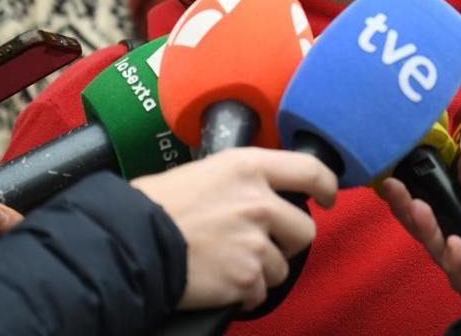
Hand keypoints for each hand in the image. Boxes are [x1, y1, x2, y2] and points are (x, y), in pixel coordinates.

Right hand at [132, 147, 336, 310]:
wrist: (132, 243)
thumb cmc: (158, 205)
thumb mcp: (204, 171)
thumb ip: (242, 179)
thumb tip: (261, 190)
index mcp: (249, 167)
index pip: (310, 170)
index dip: (327, 186)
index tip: (328, 197)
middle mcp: (259, 202)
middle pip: (304, 229)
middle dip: (289, 242)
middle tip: (264, 245)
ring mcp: (255, 242)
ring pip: (282, 266)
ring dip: (261, 270)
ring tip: (228, 264)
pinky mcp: (246, 277)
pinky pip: (261, 292)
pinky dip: (245, 293)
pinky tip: (221, 282)